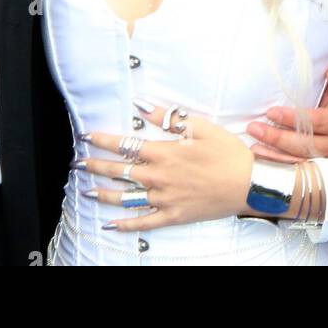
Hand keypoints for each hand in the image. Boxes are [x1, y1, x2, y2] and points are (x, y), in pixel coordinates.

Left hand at [76, 101, 254, 230]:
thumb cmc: (227, 152)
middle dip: (95, 165)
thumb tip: (142, 104)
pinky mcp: (174, 216)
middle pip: (119, 171)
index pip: (125, 144)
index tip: (86, 136)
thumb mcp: (199, 127)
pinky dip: (126, 223)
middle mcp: (160, 177)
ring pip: (127, 198)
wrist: (250, 183)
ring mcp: (165, 199)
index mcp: (164, 152)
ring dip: (104, 193)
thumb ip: (167, 117)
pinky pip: (145, 222)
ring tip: (86, 189)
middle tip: (77, 162)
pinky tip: (110, 223)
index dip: (103, 140)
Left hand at [245, 59, 327, 162]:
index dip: (295, 118)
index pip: (318, 122)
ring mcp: (325, 157)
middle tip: (256, 127)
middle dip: (279, 138)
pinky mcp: (314, 166)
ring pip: (300, 160)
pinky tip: (260, 154)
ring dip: (274, 153)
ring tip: (254, 143)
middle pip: (307, 145)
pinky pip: (295, 169)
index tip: (272, 112)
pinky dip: (276, 162)